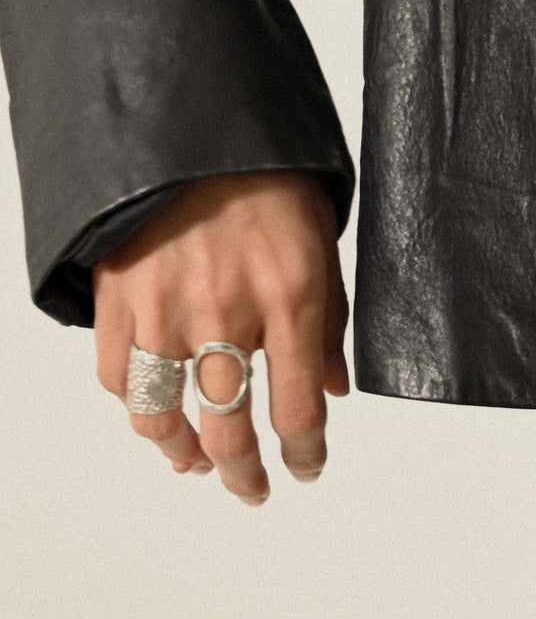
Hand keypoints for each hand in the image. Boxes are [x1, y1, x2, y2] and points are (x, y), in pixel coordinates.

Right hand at [93, 170, 349, 505]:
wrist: (202, 130)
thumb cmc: (271, 184)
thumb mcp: (323, 249)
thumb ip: (330, 325)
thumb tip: (335, 391)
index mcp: (289, 302)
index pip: (298, 410)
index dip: (304, 454)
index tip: (306, 468)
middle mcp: (226, 314)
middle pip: (229, 429)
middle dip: (244, 473)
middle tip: (252, 487)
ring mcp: (165, 309)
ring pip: (161, 416)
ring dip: (181, 451)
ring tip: (196, 460)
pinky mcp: (119, 296)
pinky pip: (117, 374)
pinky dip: (135, 402)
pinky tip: (155, 407)